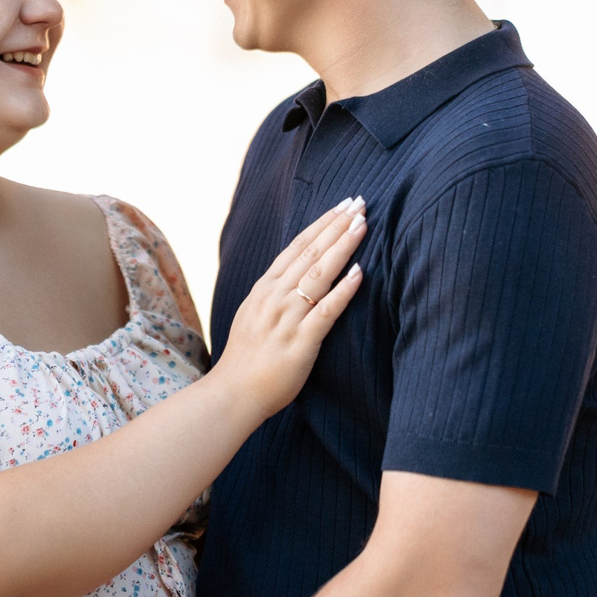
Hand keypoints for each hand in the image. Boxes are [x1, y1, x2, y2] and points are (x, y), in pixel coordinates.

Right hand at [210, 198, 365, 420]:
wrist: (233, 394)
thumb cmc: (247, 360)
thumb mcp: (254, 316)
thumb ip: (273, 295)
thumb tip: (295, 278)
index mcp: (264, 289)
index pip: (297, 247)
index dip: (322, 224)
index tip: (342, 206)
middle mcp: (274, 297)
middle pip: (310, 252)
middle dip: (336, 225)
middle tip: (359, 203)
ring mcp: (286, 318)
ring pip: (319, 274)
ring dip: (342, 246)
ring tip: (363, 225)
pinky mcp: (300, 342)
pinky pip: (326, 311)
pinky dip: (343, 290)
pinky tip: (360, 273)